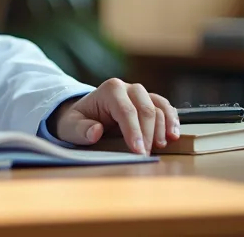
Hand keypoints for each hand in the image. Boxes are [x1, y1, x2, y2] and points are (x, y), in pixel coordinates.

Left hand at [50, 78, 179, 154]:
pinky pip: (165, 108)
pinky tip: (173, 135)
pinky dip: (172, 120)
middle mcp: (128, 88)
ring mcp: (141, 94)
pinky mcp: (150, 102)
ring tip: (161, 146)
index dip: (134, 132)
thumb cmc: (77, 121)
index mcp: (110, 90)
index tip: (138, 152)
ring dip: (163, 127)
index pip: (126, 111)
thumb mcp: (70, 126)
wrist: (83, 114)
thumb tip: (96, 131)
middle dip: (148, 134)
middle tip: (145, 155)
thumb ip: (81, 129)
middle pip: (146, 109)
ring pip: (159, 107)